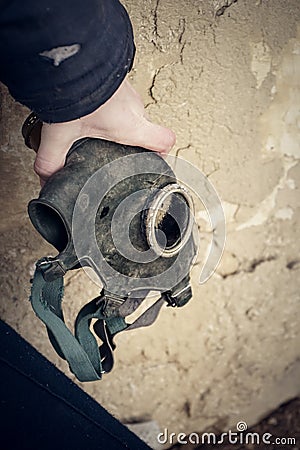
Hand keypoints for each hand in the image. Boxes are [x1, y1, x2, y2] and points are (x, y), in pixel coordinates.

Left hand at [34, 78, 175, 184]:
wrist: (68, 51)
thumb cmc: (75, 90)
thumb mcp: (61, 135)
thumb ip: (51, 160)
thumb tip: (47, 177)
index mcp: (131, 126)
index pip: (165, 140)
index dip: (162, 153)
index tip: (152, 161)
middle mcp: (134, 107)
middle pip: (144, 129)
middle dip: (131, 140)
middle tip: (114, 148)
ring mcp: (128, 90)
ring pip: (131, 112)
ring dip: (118, 120)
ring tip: (97, 126)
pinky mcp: (117, 77)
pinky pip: (120, 97)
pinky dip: (109, 104)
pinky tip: (88, 106)